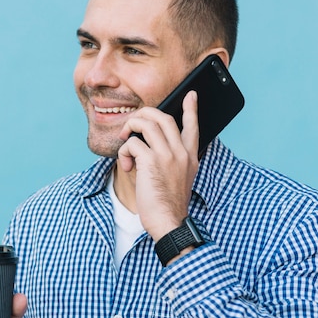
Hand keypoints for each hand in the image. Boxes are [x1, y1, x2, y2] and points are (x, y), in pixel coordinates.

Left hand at [117, 91, 199, 241]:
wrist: (169, 222)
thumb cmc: (169, 204)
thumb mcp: (179, 179)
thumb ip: (172, 161)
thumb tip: (150, 147)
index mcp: (190, 156)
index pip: (193, 126)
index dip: (191, 109)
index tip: (191, 95)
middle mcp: (181, 152)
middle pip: (163, 117)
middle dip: (143, 115)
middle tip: (132, 124)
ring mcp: (168, 156)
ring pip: (146, 124)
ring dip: (130, 128)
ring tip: (125, 141)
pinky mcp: (151, 162)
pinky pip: (132, 143)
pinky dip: (124, 152)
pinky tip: (127, 166)